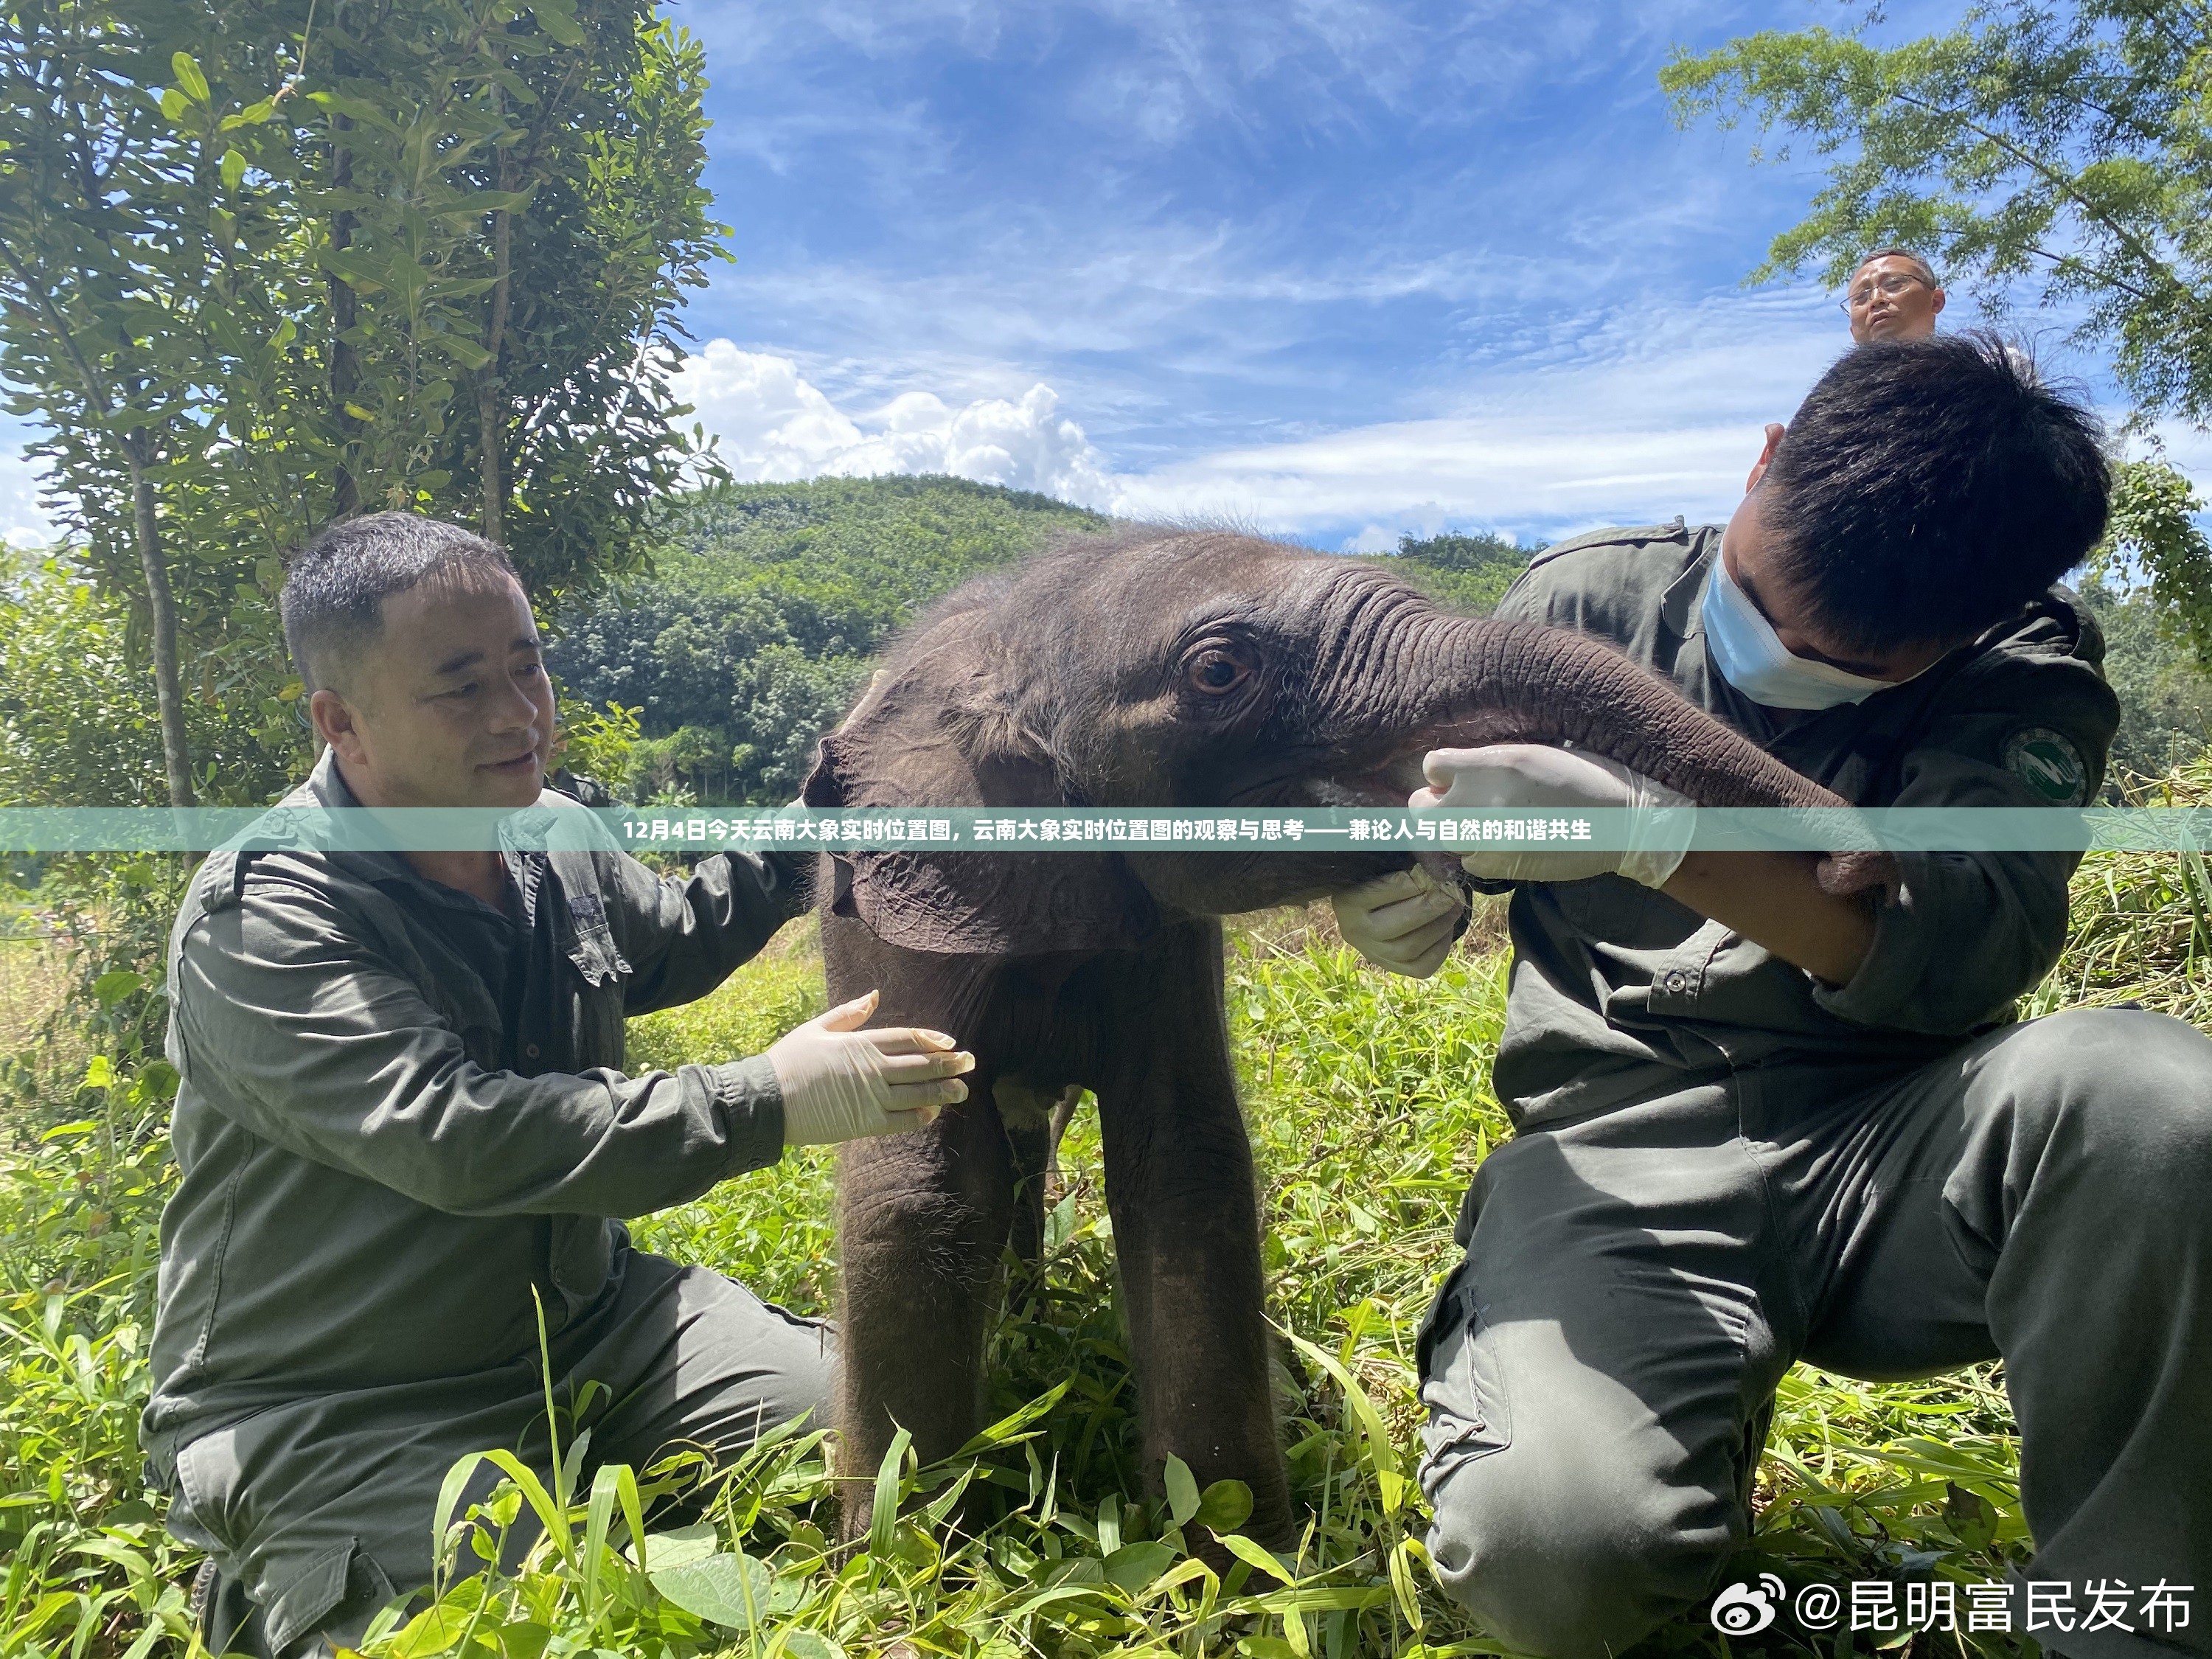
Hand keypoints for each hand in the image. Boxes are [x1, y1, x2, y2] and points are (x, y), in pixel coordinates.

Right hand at [768, 990, 975, 1146]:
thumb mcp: (817, 1027)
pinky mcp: (864, 1123)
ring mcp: (870, 1097)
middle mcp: (872, 1069)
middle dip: (949, 1064)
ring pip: (916, 1092)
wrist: (768, 1100)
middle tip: (971, 1063)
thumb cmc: (789, 1061)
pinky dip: (919, 1116)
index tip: (951, 1042)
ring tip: (963, 1090)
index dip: (932, 1039)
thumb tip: (875, 995)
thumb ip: (849, 1013)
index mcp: (861, 1043)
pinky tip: (932, 1113)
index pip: (907, 1039)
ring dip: (943, 1091)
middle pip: (920, 1064)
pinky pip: (900, 1120)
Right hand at [1332, 864, 1466, 977]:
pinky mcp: (1394, 968)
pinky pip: (1422, 966)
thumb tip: (1434, 855)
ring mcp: (1374, 954)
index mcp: (1347, 902)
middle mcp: (1355, 932)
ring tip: (1454, 906)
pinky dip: (1441, 948)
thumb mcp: (1382, 865)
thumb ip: (1403, 859)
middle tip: (1451, 891)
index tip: (1431, 870)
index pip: (1386, 891)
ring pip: (1412, 947)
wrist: (1368, 909)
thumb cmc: (1378, 878)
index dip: (1415, 880)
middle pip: (1400, 924)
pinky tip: (1446, 928)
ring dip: (1441, 925)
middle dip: (1432, 906)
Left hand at [1414, 744, 1692, 887]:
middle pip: (1421, 809)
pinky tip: (1504, 843)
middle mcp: (1482, 802)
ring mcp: (1487, 839)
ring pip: (1441, 838)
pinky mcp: (1498, 867)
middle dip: (1433, 805)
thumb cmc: (1586, 777)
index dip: (1442, 771)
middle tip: (1456, 802)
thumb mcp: (1534, 753)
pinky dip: (1478, 853)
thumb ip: (1489, 762)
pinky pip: (1468, 860)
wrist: (1623, 823)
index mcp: (1495, 764)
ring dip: (1454, 830)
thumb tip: (1456, 773)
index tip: (1457, 774)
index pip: (1432, 766)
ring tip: (1486, 822)